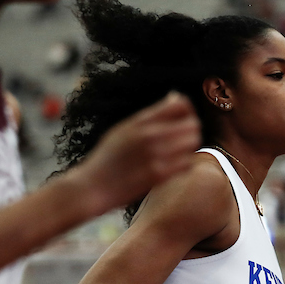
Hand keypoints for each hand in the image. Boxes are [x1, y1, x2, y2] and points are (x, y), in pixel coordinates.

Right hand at [75, 93, 200, 213]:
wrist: (91, 186)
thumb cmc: (107, 158)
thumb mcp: (123, 129)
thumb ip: (151, 115)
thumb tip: (176, 97)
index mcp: (140, 121)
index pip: (180, 104)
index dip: (187, 110)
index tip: (182, 119)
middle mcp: (148, 135)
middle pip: (191, 123)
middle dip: (191, 129)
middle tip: (183, 138)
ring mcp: (154, 155)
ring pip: (192, 142)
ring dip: (190, 146)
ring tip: (179, 151)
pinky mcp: (158, 176)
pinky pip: (187, 163)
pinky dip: (185, 163)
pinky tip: (175, 165)